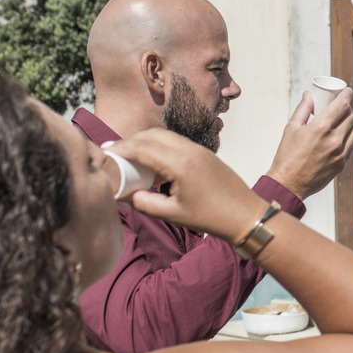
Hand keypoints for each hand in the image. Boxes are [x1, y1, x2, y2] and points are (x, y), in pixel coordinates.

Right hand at [110, 129, 264, 242]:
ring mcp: (200, 150)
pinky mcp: (206, 154)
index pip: (141, 147)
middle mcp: (190, 151)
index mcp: (180, 164)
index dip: (120, 149)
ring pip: (165, 136)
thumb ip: (143, 203)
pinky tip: (153, 163)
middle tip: (115, 156)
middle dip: (130, 142)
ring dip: (145, 142)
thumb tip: (122, 194)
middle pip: (151, 135)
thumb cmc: (211, 218)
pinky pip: (177, 142)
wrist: (247, 215)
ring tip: (131, 159)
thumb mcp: (172, 214)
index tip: (105, 155)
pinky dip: (160, 147)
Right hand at [265, 89, 352, 199]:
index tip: (347, 90)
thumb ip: (303, 109)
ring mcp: (340, 153)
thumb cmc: (287, 156)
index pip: (342, 105)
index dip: (347, 95)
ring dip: (350, 123)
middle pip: (350, 116)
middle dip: (347, 108)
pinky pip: (351, 146)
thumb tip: (309, 95)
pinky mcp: (342, 164)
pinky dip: (348, 138)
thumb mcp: (292, 128)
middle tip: (340, 105)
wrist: (289, 183)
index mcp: (321, 128)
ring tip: (341, 121)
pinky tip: (339, 136)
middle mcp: (334, 140)